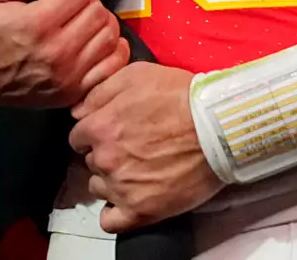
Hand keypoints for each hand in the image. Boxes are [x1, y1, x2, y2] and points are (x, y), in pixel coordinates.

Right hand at [0, 0, 128, 108]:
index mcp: (39, 23)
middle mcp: (58, 51)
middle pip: (98, 13)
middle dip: (88, 4)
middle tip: (73, 8)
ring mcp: (69, 75)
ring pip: (109, 36)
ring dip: (101, 24)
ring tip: (85, 24)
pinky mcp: (74, 92)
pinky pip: (112, 66)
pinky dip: (113, 51)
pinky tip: (98, 44)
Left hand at [70, 62, 223, 231]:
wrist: (219, 127)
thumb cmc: (181, 97)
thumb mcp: (135, 75)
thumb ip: (98, 92)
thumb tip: (77, 111)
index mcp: (99, 127)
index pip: (78, 137)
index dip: (95, 133)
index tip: (111, 132)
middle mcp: (105, 159)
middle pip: (91, 161)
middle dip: (105, 154)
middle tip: (131, 147)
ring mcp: (122, 188)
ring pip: (99, 188)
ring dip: (111, 180)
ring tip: (137, 170)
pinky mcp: (142, 211)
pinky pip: (111, 221)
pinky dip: (114, 213)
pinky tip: (125, 201)